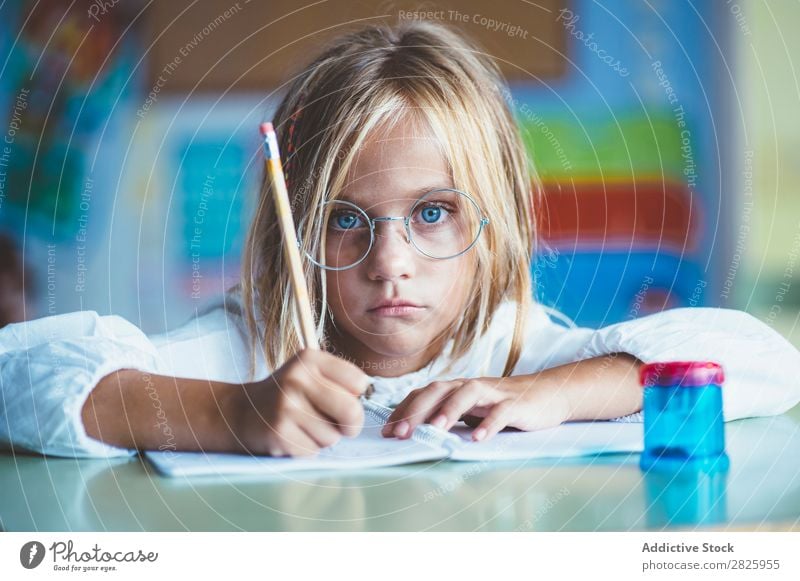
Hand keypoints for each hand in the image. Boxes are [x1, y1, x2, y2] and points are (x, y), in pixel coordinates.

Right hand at [229, 349, 369, 455]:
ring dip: (325, 438)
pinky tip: (294, 436)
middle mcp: (296, 378)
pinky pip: (314, 450)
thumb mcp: (309, 373)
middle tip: (342, 426)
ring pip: (333, 436)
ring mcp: (286, 406)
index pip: (358, 381)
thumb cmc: (287, 394)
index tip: (344, 399)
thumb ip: (339, 382)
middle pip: (351, 410)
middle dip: (352, 424)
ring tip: (306, 427)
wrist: (242, 412)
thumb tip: (364, 404)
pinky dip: (309, 449)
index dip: (356, 396)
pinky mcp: (279, 433)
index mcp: (309, 358)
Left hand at [380, 375, 570, 441]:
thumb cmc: (502, 405)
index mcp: (456, 389)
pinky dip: (489, 424)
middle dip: (417, 411)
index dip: (403, 410)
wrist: (546, 394)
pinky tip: (478, 438)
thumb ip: (448, 418)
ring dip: (449, 410)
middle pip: (439, 390)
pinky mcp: (516, 403)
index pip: (423, 394)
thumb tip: (414, 434)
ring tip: (435, 430)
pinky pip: (501, 412)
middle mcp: (470, 386)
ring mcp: (493, 392)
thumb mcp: (471, 411)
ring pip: (467, 394)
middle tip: (400, 434)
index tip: (386, 431)